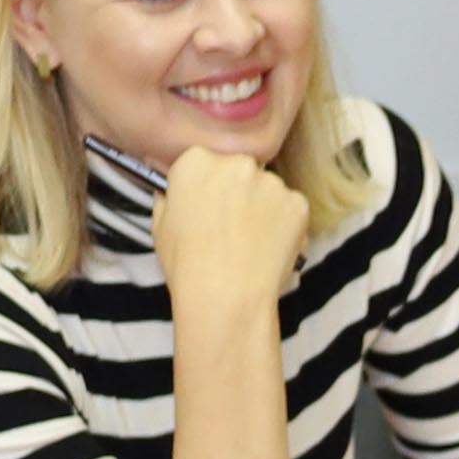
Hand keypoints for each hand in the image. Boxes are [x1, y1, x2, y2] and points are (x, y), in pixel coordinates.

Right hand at [152, 144, 308, 312]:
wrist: (226, 298)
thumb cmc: (186, 265)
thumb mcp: (160, 227)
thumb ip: (169, 199)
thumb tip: (173, 193)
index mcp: (197, 160)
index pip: (204, 162)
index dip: (206, 187)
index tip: (206, 208)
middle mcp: (237, 162)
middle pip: (240, 171)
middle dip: (238, 192)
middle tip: (231, 228)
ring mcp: (272, 182)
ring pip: (268, 190)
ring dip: (263, 208)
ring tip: (251, 244)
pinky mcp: (298, 203)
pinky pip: (290, 210)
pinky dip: (284, 226)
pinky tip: (269, 250)